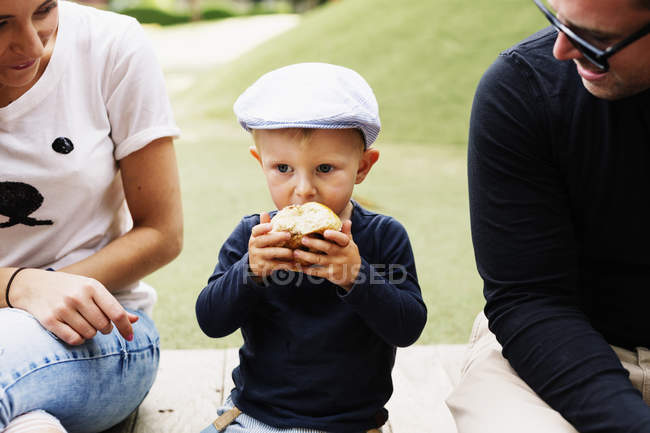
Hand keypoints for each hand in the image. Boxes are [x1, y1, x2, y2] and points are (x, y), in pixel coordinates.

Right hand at [10, 269, 137, 344]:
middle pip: (104, 326)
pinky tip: (75, 331)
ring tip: (83, 324)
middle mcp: (78, 296)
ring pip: (89, 334)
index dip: (126, 328)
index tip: (130, 338)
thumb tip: (135, 320)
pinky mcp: (49, 320)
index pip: (116, 313)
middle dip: (104, 329)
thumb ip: (112, 306)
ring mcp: (63, 308)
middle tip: (97, 323)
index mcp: (93, 286)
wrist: (32, 285)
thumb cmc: (70, 289)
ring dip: (90, 334)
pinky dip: (78, 340)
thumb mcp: (92, 290)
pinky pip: (74, 340)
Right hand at [248, 212, 294, 278]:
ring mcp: (258, 257)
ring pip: (271, 253)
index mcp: (254, 236)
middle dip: (277, 237)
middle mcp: (254, 246)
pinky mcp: (264, 267)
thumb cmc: (262, 247)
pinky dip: (285, 264)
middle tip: (289, 235)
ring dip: (283, 252)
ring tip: (293, 252)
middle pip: (264, 240)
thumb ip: (264, 225)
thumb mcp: (261, 236)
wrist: (254, 265)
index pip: (256, 230)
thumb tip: (264, 212)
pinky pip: (275, 265)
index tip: (271, 225)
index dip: (263, 227)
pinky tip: (294, 263)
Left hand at [293, 220, 360, 290]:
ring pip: (319, 260)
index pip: (342, 239)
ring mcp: (336, 265)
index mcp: (346, 245)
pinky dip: (309, 269)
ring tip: (295, 252)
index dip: (334, 235)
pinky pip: (318, 272)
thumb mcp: (350, 244)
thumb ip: (346, 233)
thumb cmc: (349, 255)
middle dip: (314, 243)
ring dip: (307, 256)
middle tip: (303, 239)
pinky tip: (300, 266)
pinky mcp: (331, 274)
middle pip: (327, 248)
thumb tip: (347, 221)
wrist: (354, 275)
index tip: (325, 232)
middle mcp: (342, 255)